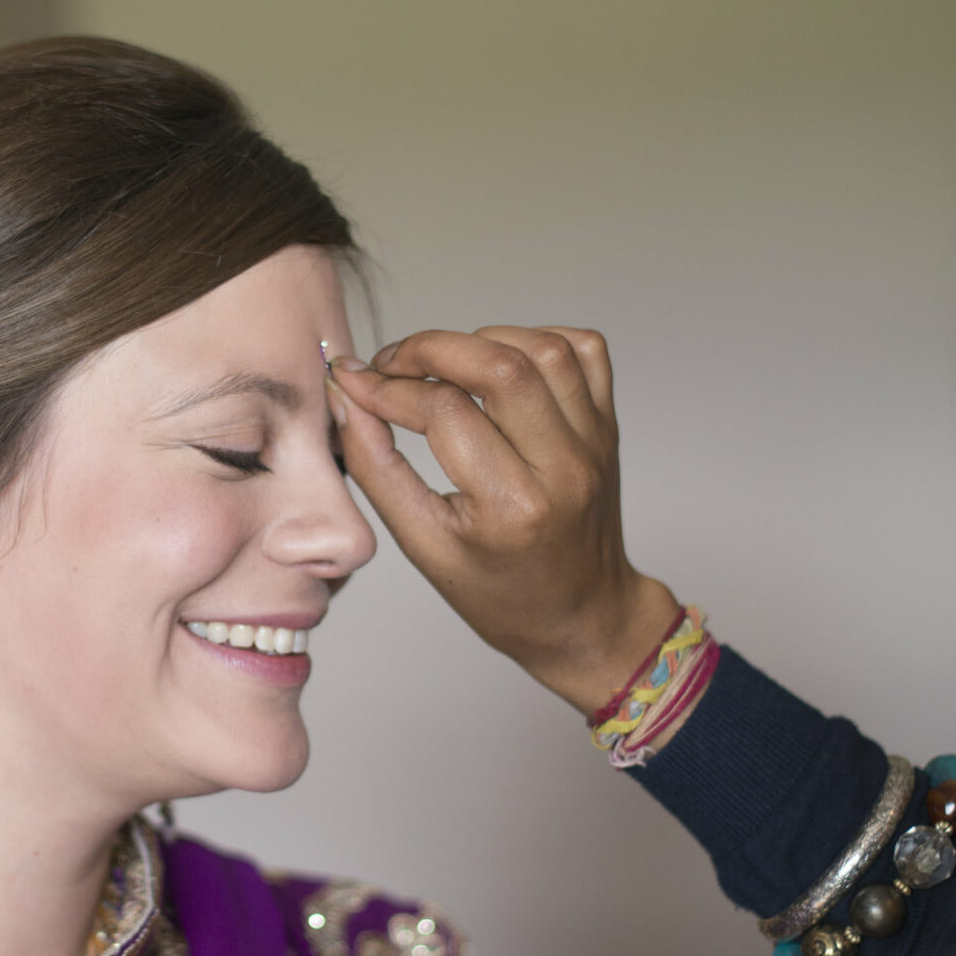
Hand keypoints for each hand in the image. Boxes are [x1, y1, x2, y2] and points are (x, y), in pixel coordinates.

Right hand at [329, 326, 676, 717]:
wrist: (581, 616)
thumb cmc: (502, 594)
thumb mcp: (423, 544)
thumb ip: (377, 467)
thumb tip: (347, 397)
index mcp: (512, 507)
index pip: (444, 412)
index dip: (388, 388)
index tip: (354, 382)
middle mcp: (563, 468)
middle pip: (499, 364)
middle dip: (430, 348)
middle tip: (392, 364)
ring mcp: (593, 442)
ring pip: (542, 348)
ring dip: (481, 340)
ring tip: (444, 365)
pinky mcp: (608, 427)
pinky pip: (584, 351)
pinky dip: (538, 339)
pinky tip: (502, 363)